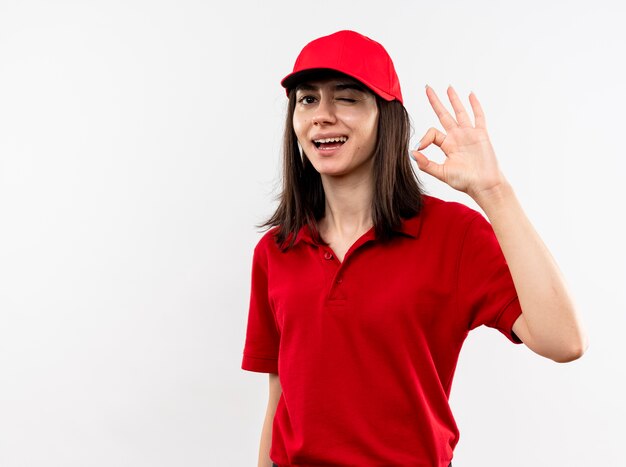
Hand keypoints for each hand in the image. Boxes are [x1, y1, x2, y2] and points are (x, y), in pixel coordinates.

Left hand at [412, 85, 507, 201]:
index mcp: (447, 145)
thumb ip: (426, 164)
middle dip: (435, 102)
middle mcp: (456, 137)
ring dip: (454, 99)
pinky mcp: (481, 134)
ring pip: (460, 112)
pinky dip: (475, 105)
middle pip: (444, 115)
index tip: (421, 147)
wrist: (484, 185)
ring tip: (448, 87)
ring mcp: (469, 134)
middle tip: (427, 88)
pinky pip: (478, 116)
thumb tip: (411, 153)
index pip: (432, 133)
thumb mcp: (441, 173)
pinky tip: (471, 94)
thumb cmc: (464, 181)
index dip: (425, 138)